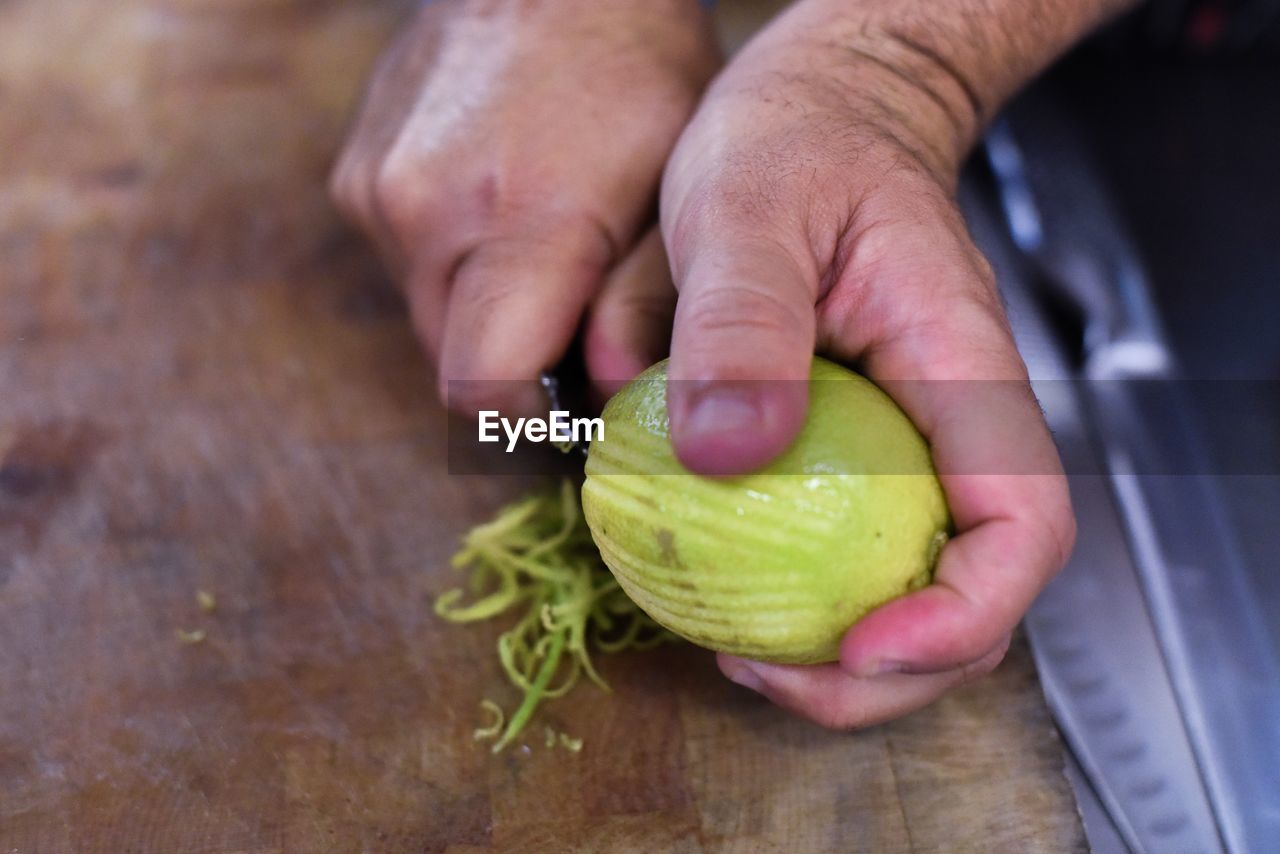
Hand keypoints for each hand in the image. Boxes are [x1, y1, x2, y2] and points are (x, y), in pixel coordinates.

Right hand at [330, 0, 719, 412]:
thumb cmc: (638, 75)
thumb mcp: (676, 191)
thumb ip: (642, 304)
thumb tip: (606, 400)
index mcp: (523, 220)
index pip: (482, 389)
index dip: (526, 420)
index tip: (567, 414)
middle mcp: (428, 213)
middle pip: (451, 364)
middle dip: (509, 370)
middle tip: (568, 335)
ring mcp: (378, 193)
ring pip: (425, 318)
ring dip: (477, 318)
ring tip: (538, 263)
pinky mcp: (353, 178)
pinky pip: (402, 265)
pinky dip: (448, 267)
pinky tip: (495, 218)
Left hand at [659, 3, 1075, 726]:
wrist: (820, 112)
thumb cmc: (799, 141)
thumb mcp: (748, 207)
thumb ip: (738, 321)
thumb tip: (728, 455)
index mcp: (961, 368)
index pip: (1022, 520)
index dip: (962, 615)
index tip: (861, 648)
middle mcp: (950, 423)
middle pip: (973, 588)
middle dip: (885, 673)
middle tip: (762, 673)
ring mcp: (903, 443)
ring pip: (904, 583)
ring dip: (832, 652)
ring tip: (737, 655)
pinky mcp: (849, 447)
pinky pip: (838, 543)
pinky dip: (786, 592)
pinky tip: (711, 588)